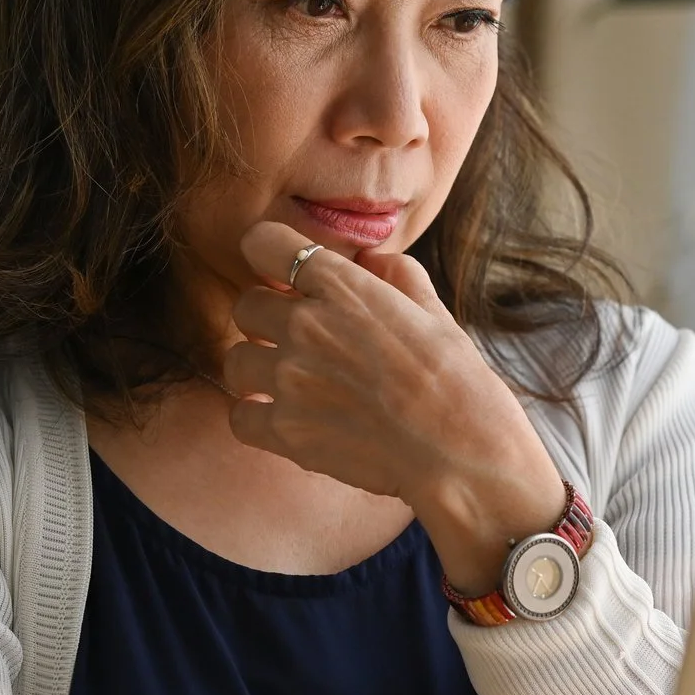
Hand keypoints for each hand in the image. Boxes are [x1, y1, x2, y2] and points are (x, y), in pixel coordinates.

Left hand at [223, 222, 568, 593]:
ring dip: (257, 367)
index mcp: (343, 287)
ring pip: (235, 359)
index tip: (284, 274)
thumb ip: (397, 274)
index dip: (270, 254)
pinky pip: (239, 415)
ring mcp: (290, 379)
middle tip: (296, 337)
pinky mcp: (285, 430)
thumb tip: (371, 260)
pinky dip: (256, 416)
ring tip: (291, 381)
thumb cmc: (456, 380)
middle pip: (246, 305)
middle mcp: (306, 325)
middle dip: (267, 318)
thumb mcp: (434, 311)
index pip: (264, 243)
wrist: (460, 452)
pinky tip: (285, 418)